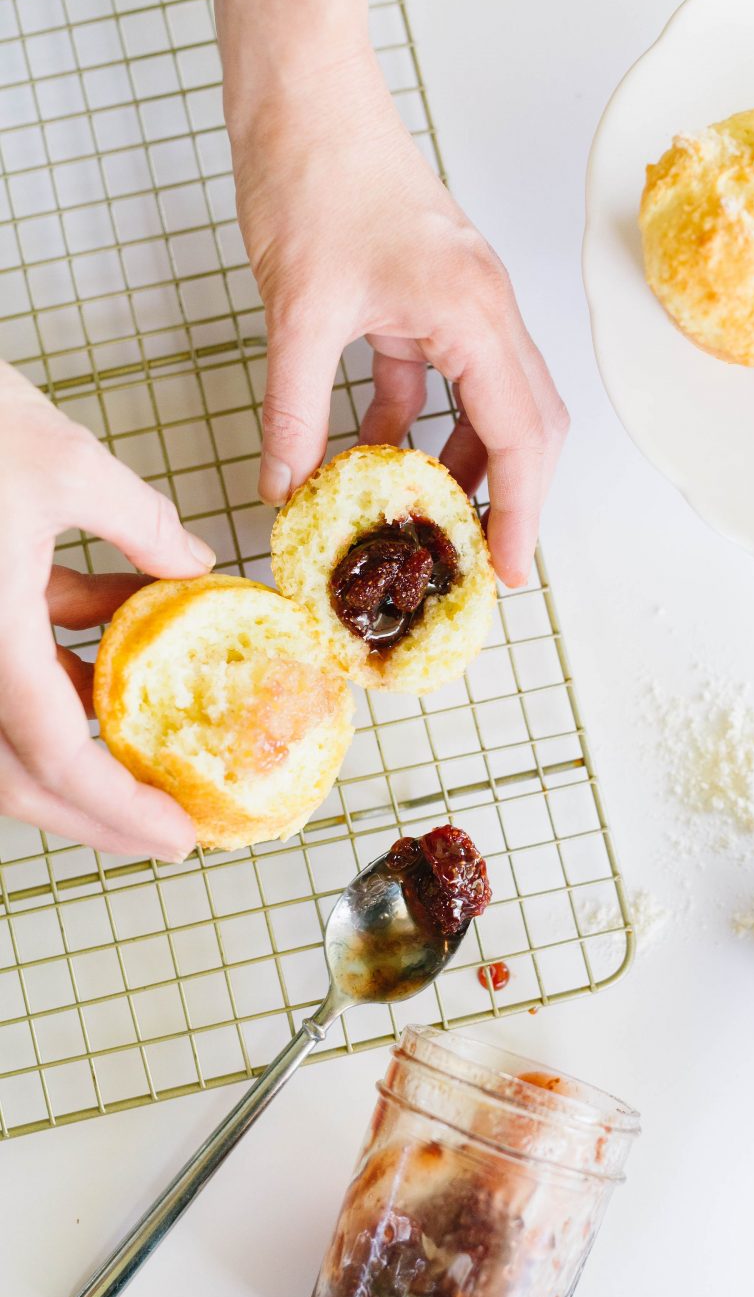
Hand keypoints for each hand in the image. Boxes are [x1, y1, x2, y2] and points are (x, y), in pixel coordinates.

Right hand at [0, 362, 215, 859]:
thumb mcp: (65, 461)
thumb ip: (141, 524)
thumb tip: (193, 566)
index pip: (56, 759)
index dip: (119, 811)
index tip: (179, 836)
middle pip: (20, 777)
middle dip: (97, 811)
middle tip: (168, 829)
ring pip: (5, 731)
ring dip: (79, 738)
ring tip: (156, 734)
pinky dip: (54, 671)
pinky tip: (113, 621)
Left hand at [229, 50, 567, 586]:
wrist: (304, 94)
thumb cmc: (314, 176)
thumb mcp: (298, 313)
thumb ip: (296, 412)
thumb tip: (286, 489)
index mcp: (476, 313)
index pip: (520, 436)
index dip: (520, 513)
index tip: (507, 573)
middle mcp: (488, 309)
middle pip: (528, 425)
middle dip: (511, 497)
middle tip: (478, 561)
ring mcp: (465, 302)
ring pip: (490, 405)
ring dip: (465, 464)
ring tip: (426, 522)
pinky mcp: (432, 298)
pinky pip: (441, 379)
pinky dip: (419, 424)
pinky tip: (375, 457)